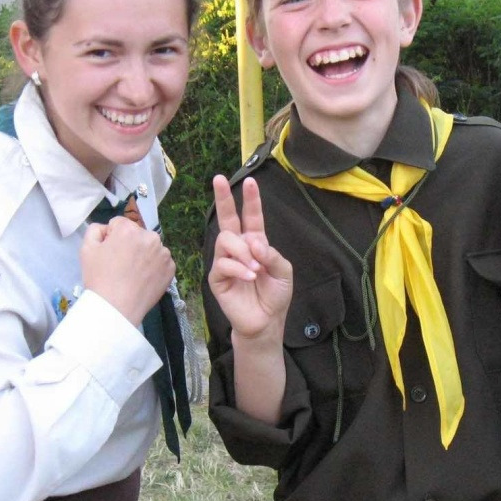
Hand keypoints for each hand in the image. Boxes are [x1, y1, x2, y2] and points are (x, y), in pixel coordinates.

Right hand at [81, 216, 174, 325]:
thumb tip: (106, 229)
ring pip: (150, 248)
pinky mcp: (171, 268)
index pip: (118, 224)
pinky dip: (153, 268)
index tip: (108, 253)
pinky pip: (160, 262)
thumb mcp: (86, 249)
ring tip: (132, 274)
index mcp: (129, 229)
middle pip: (136, 235)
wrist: (117, 308)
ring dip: (143, 255)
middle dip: (129, 244)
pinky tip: (143, 279)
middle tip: (120, 265)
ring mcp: (164, 253)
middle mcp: (150, 237)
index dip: (111, 238)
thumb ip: (95, 230)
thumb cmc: (99, 278)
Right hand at [208, 175, 292, 341]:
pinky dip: (239, 268)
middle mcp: (238, 248)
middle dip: (223, 198)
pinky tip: (250, 277)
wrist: (266, 321)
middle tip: (218, 179)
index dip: (251, 200)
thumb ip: (272, 254)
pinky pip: (224, 264)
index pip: (252, 217)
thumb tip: (254, 242)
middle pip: (227, 218)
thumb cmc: (275, 295)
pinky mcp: (217, 277)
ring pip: (226, 240)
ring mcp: (225, 261)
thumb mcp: (284, 271)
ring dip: (243, 252)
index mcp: (255, 243)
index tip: (250, 180)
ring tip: (256, 269)